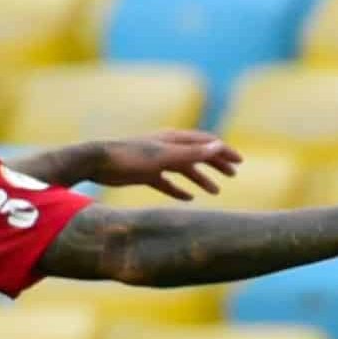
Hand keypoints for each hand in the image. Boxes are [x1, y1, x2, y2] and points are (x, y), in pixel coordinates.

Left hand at [83, 131, 243, 200]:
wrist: (98, 161)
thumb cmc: (130, 157)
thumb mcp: (165, 156)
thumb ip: (192, 153)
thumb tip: (219, 146)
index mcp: (175, 139)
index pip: (206, 142)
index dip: (224, 151)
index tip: (239, 162)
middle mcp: (167, 147)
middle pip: (198, 154)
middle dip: (216, 163)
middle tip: (233, 174)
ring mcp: (156, 161)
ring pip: (184, 169)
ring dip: (201, 178)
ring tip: (215, 192)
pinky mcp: (145, 174)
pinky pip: (167, 182)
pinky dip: (179, 189)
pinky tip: (187, 199)